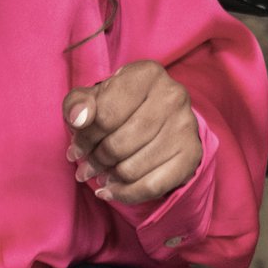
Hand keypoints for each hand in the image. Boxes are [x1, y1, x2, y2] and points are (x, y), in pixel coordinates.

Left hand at [64, 61, 201, 205]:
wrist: (157, 115)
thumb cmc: (118, 104)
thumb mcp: (92, 97)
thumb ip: (77, 103)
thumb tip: (78, 119)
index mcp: (147, 73)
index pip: (105, 115)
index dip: (84, 138)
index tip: (74, 149)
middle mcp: (172, 95)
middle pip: (119, 144)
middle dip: (95, 160)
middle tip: (85, 167)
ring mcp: (186, 125)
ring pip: (132, 168)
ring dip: (108, 177)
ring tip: (99, 175)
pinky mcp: (192, 153)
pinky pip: (153, 187)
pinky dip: (126, 194)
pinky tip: (111, 191)